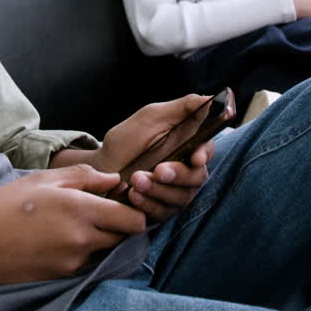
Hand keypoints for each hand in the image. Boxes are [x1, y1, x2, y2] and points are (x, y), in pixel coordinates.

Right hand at [0, 165, 145, 288]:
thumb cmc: (4, 206)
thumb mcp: (43, 179)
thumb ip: (84, 177)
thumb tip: (114, 180)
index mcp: (81, 209)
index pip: (134, 220)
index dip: (134, 209)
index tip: (122, 200)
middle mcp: (83, 239)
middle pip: (125, 237)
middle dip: (120, 224)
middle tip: (101, 210)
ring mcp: (74, 261)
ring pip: (106, 249)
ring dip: (101, 237)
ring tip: (73, 223)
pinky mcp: (63, 275)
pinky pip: (86, 261)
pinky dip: (82, 250)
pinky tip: (59, 238)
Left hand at [88, 95, 215, 221]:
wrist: (100, 167)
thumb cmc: (126, 140)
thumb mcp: (151, 117)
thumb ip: (181, 107)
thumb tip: (210, 97)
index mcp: (187, 145)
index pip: (206, 150)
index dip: (204, 155)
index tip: (195, 158)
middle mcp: (185, 170)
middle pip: (197, 178)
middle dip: (178, 175)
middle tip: (158, 171)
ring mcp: (174, 192)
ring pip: (180, 197)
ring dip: (159, 190)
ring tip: (136, 180)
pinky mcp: (161, 210)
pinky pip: (164, 213)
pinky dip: (149, 205)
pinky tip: (133, 196)